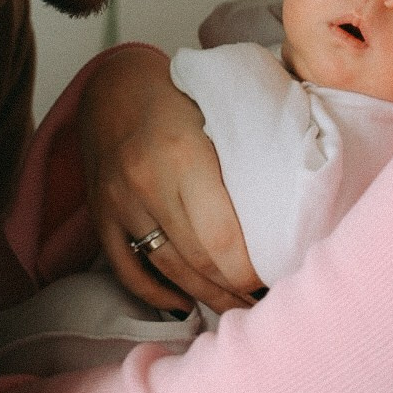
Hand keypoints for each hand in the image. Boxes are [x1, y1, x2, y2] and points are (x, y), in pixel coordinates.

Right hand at [78, 47, 262, 314]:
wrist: (114, 84)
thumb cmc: (180, 95)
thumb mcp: (220, 112)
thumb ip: (248, 155)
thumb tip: (292, 206)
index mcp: (183, 155)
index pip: (222, 238)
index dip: (251, 269)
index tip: (278, 273)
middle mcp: (146, 184)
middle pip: (198, 261)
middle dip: (235, 289)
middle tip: (265, 299)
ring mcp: (118, 204)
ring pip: (167, 270)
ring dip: (204, 296)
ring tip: (236, 308)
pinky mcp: (100, 217)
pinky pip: (126, 270)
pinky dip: (155, 293)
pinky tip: (184, 303)